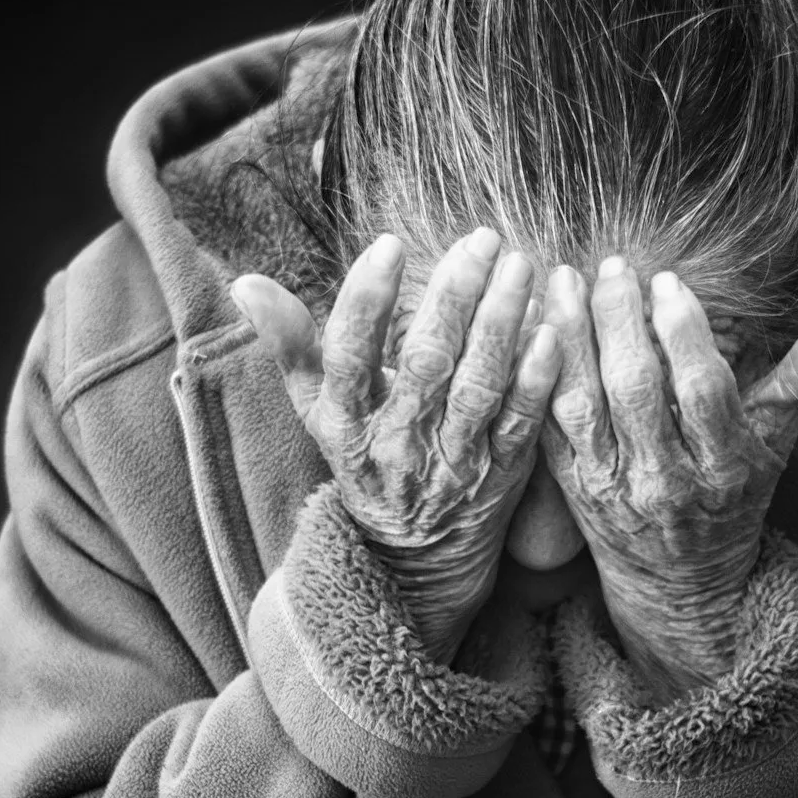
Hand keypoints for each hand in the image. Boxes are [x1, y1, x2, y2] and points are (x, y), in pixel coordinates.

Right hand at [232, 228, 557, 662]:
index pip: (348, 355)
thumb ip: (290, 344)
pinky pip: (520, 423)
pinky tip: (552, 332)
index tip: (388, 246)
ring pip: (477, 387)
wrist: (414, 558)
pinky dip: (537, 379)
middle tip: (480, 240)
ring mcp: (451, 460)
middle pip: (424, 362)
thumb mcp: (318, 410)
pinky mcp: (499, 474)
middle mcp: (396, 441)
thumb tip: (245, 283)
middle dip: (454, 296)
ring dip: (502, 324)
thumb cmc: (364, 459)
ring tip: (519, 266)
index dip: (365, 301)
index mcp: (346, 421)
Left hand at [540, 257, 797, 694]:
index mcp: (723, 466)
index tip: (668, 281)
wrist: (681, 586)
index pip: (702, 391)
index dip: (684, 333)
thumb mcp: (775, 445)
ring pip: (583, 403)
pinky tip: (533, 328)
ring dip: (570, 338)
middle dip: (620, 321)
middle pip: (636, 390)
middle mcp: (665, 480)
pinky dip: (538, 376)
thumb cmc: (734, 501)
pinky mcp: (571, 488)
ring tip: (563, 280)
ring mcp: (613, 487)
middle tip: (613, 267)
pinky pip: (548, 425)